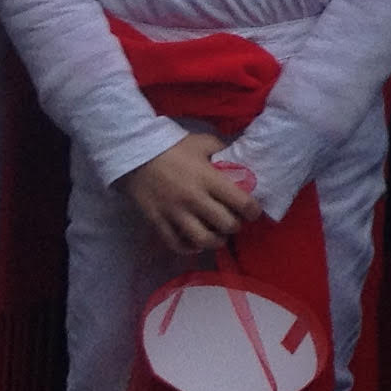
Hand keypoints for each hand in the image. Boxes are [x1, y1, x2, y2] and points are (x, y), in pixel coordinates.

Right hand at [119, 132, 257, 255]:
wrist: (136, 154)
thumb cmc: (173, 147)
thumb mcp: (203, 142)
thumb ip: (223, 151)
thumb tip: (240, 159)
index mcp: (209, 179)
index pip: (241, 202)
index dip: (253, 210)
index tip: (254, 212)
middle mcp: (194, 199)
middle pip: (225, 224)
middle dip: (235, 226)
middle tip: (235, 222)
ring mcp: (175, 213)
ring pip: (202, 239)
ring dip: (216, 242)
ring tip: (219, 237)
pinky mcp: (158, 222)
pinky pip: (176, 244)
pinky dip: (189, 248)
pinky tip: (196, 244)